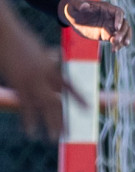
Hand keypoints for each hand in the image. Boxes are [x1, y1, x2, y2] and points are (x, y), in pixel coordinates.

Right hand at [0, 23, 81, 140]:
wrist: (6, 33)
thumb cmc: (20, 38)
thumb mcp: (39, 48)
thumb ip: (48, 57)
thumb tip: (55, 55)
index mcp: (51, 68)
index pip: (69, 86)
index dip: (79, 98)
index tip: (89, 109)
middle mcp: (44, 76)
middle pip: (57, 101)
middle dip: (63, 118)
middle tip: (70, 133)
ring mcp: (31, 81)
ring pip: (43, 106)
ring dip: (48, 123)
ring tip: (54, 138)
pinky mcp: (17, 83)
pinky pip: (25, 105)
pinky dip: (28, 120)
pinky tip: (30, 131)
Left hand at [59, 0, 131, 49]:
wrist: (73, 17)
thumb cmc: (74, 8)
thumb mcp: (74, 5)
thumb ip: (79, 4)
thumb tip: (85, 6)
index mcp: (106, 8)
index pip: (118, 12)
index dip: (119, 20)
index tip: (116, 28)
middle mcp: (111, 17)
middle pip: (124, 24)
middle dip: (122, 32)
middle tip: (116, 40)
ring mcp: (110, 26)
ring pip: (123, 32)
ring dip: (124, 39)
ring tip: (119, 47)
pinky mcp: (107, 34)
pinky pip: (116, 40)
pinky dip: (117, 45)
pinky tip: (114, 50)